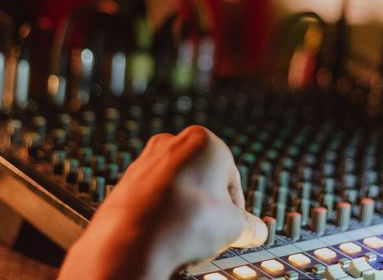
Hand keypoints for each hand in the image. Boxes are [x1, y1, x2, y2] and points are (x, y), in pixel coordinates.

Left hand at [58, 126, 266, 279]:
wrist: (131, 242)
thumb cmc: (185, 223)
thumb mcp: (233, 226)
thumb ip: (249, 225)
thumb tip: (256, 231)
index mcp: (204, 140)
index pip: (231, 180)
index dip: (235, 211)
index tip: (233, 231)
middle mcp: (172, 143)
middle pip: (203, 182)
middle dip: (208, 210)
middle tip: (211, 237)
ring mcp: (145, 162)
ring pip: (177, 191)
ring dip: (185, 214)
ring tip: (186, 240)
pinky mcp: (126, 182)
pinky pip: (154, 200)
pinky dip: (162, 216)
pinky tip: (164, 237)